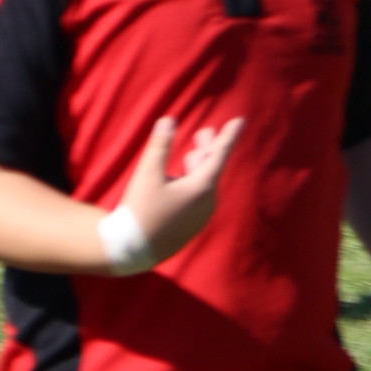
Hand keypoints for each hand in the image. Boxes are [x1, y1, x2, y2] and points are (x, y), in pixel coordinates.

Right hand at [118, 113, 244, 265]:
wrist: (130, 250)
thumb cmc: (139, 210)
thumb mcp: (147, 174)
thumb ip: (160, 145)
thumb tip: (168, 120)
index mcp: (202, 188)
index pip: (220, 154)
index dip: (229, 136)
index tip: (240, 120)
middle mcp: (206, 203)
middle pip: (211, 169)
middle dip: (208, 149)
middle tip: (205, 132)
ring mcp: (200, 217)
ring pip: (203, 184)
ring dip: (197, 167)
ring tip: (192, 155)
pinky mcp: (190, 227)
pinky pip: (197, 199)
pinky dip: (192, 184)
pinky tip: (180, 180)